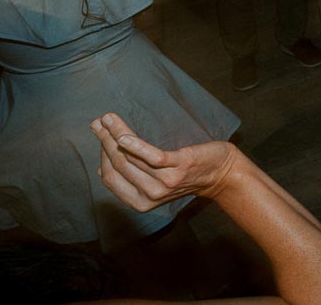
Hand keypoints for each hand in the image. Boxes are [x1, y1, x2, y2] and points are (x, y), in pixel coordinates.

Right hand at [92, 113, 237, 211]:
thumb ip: (132, 178)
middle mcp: (150, 195)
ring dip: (115, 135)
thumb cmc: (185, 174)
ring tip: (108, 119)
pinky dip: (135, 145)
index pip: (110, 177)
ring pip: (130, 157)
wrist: (221, 172)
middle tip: (99, 122)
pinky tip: (123, 135)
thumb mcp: (154, 181)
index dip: (102, 155)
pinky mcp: (179, 165)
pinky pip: (151, 156)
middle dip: (105, 141)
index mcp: (140, 202)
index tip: (99, 134)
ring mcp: (165, 181)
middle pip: (118, 165)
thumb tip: (101, 167)